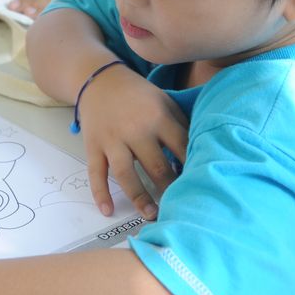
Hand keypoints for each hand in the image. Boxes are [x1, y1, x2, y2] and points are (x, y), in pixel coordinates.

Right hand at [78, 64, 188, 219]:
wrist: (99, 80)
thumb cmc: (138, 94)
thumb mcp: (164, 100)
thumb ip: (181, 124)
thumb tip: (201, 152)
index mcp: (158, 117)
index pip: (181, 148)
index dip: (193, 168)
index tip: (201, 185)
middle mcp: (135, 129)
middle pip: (156, 166)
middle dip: (169, 189)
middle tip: (181, 207)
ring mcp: (112, 139)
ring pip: (126, 173)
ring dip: (139, 196)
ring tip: (151, 214)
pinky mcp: (93, 146)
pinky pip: (96, 173)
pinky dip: (100, 193)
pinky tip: (107, 210)